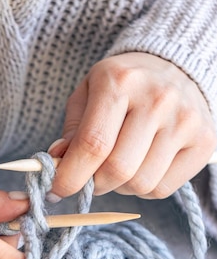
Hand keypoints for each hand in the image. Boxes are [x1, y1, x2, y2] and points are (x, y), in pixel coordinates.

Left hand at [49, 52, 216, 198]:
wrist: (173, 67)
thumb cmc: (122, 85)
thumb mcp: (87, 93)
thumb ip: (71, 130)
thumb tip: (59, 163)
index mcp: (120, 81)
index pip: (93, 144)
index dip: (70, 176)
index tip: (56, 190)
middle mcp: (158, 99)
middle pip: (118, 170)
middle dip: (95, 184)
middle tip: (89, 178)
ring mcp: (185, 121)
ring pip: (141, 184)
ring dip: (120, 187)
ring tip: (119, 166)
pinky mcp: (204, 141)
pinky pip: (164, 189)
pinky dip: (144, 188)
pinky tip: (142, 166)